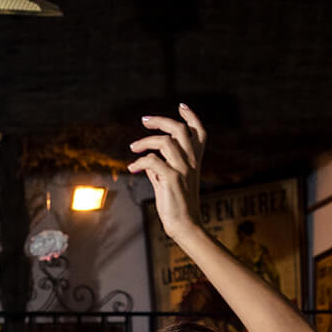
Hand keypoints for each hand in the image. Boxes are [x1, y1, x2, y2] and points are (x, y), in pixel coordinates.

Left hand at [128, 103, 205, 246]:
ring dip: (145, 142)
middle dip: (160, 121)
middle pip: (180, 130)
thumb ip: (160, 169)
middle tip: (144, 121)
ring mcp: (183, 170)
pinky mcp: (172, 179)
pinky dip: (139, 162)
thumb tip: (148, 161)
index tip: (181, 106)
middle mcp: (192, 162)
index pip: (199, 132)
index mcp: (195, 161)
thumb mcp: (168, 183)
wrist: (184, 226)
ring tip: (133, 148)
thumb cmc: (176, 205)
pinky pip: (153, 161)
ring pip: (165, 142)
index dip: (191, 116)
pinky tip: (132, 168)